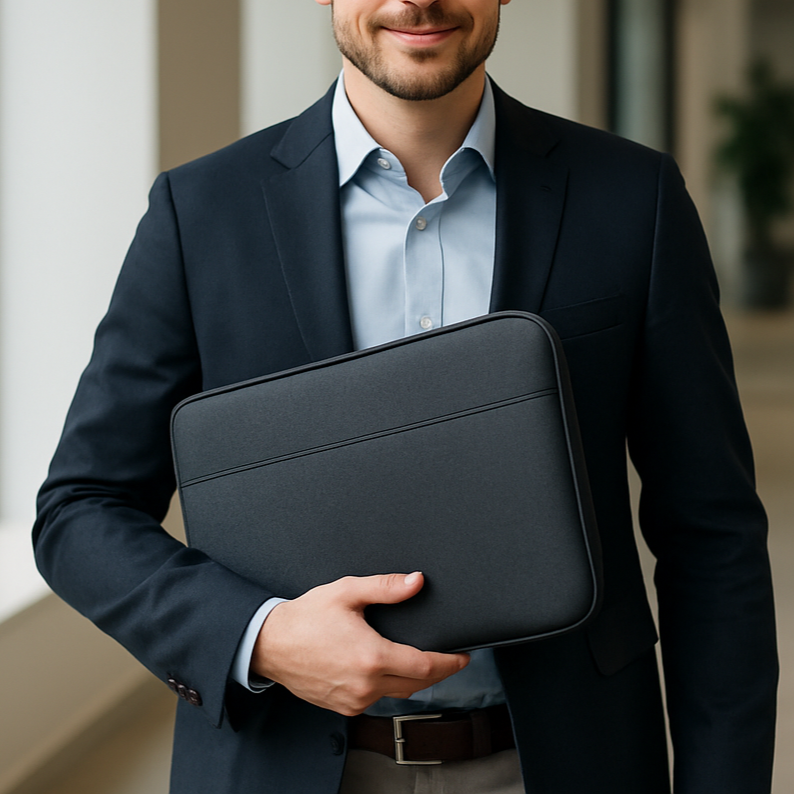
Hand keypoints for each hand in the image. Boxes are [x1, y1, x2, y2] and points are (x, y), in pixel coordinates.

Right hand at [251, 572, 469, 715]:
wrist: (270, 644)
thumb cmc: (306, 617)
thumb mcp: (347, 592)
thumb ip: (386, 587)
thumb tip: (416, 582)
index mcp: (372, 656)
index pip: (425, 666)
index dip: (450, 662)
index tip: (464, 657)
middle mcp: (366, 684)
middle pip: (417, 685)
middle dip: (438, 673)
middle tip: (450, 659)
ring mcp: (354, 700)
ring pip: (398, 694)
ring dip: (413, 681)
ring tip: (421, 662)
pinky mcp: (344, 706)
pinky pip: (377, 700)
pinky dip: (389, 687)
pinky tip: (388, 671)